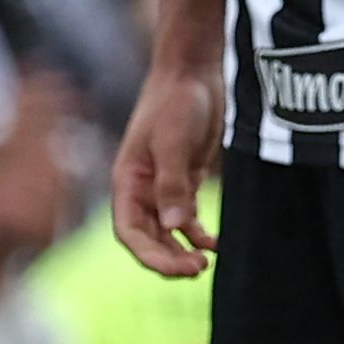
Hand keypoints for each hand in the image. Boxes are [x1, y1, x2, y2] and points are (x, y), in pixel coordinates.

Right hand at [112, 59, 220, 277]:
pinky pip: (187, 219)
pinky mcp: (185, 180)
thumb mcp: (173, 142)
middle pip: (148, 238)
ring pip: (167, 233)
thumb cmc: (176, 103)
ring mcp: (162, 187)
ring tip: (206, 264)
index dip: (149, 255)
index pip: (129, 232)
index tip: (179, 268)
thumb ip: (173, 184)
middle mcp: (141, 189)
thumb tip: (175, 227)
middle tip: (199, 270)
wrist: (193, 73)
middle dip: (169, 258)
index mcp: (128, 182)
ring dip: (182, 251)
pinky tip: (216, 244)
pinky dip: (198, 235)